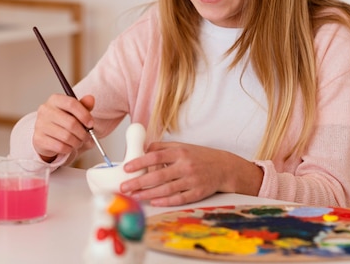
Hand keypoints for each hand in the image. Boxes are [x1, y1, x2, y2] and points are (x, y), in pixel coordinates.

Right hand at [32, 93, 94, 161]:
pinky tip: (69, 146)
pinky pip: (60, 146)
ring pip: (66, 137)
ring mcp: (40, 124)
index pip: (71, 103)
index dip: (84, 115)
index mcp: (55, 99)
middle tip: (87, 137)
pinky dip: (68, 149)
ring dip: (77, 142)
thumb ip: (83, 105)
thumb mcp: (73, 111)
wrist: (46, 134)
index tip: (91, 123)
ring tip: (78, 142)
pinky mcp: (38, 139)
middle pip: (71, 122)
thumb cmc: (62, 121)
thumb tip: (91, 99)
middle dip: (83, 133)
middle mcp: (45, 110)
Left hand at [120, 141, 263, 205]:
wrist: (224, 167)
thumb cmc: (200, 157)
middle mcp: (185, 165)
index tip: (127, 168)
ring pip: (167, 189)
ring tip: (135, 196)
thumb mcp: (182, 146)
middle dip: (139, 182)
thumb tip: (142, 150)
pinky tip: (154, 202)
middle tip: (125, 187)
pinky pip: (179, 198)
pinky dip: (166, 201)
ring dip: (149, 194)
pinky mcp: (198, 192)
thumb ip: (162, 147)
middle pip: (158, 175)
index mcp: (180, 152)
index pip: (155, 156)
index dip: (140, 162)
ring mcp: (192, 180)